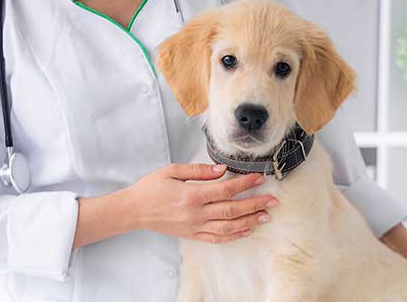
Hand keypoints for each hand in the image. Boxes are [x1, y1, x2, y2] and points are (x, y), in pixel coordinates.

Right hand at [125, 163, 279, 243]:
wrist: (134, 210)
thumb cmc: (151, 188)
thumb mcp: (172, 171)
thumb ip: (198, 171)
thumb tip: (221, 169)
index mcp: (191, 195)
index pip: (225, 190)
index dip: (245, 184)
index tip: (260, 178)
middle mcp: (196, 214)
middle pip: (232, 210)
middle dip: (255, 204)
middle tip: (272, 200)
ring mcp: (195, 227)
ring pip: (228, 226)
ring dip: (249, 221)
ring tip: (266, 216)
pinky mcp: (192, 235)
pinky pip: (217, 238)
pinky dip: (234, 235)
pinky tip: (247, 230)